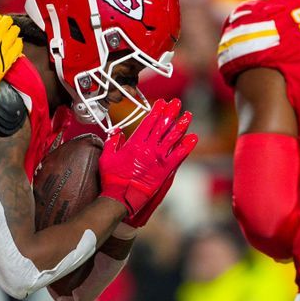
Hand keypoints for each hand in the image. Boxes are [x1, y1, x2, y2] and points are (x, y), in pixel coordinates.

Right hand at [0, 13, 22, 87]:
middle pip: (6, 22)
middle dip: (6, 23)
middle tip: (6, 25)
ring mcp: (3, 48)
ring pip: (14, 32)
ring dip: (14, 31)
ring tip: (12, 32)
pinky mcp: (10, 58)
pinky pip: (19, 45)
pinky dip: (19, 42)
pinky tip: (17, 43)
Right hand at [99, 100, 197, 217]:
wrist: (120, 198)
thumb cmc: (112, 179)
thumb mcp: (106, 157)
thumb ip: (112, 143)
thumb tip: (118, 133)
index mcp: (134, 144)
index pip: (148, 122)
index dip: (157, 111)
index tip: (162, 103)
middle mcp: (148, 148)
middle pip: (162, 126)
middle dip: (171, 112)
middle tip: (177, 103)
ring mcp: (158, 159)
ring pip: (173, 138)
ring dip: (181, 125)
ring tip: (188, 115)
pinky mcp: (165, 170)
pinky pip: (179, 155)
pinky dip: (187, 146)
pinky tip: (193, 138)